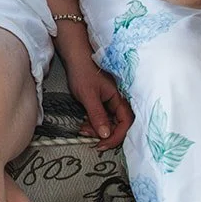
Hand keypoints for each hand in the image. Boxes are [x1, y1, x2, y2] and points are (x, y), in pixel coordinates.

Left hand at [57, 30, 130, 148]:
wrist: (75, 58)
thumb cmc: (83, 71)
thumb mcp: (88, 95)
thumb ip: (97, 115)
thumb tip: (105, 135)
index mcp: (119, 98)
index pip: (125, 122)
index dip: (117, 136)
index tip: (103, 143)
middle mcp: (117, 102)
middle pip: (118, 125)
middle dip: (104, 134)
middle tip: (89, 137)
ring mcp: (109, 103)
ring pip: (109, 123)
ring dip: (97, 130)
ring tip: (83, 129)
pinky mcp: (102, 103)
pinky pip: (101, 118)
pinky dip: (93, 123)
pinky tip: (84, 124)